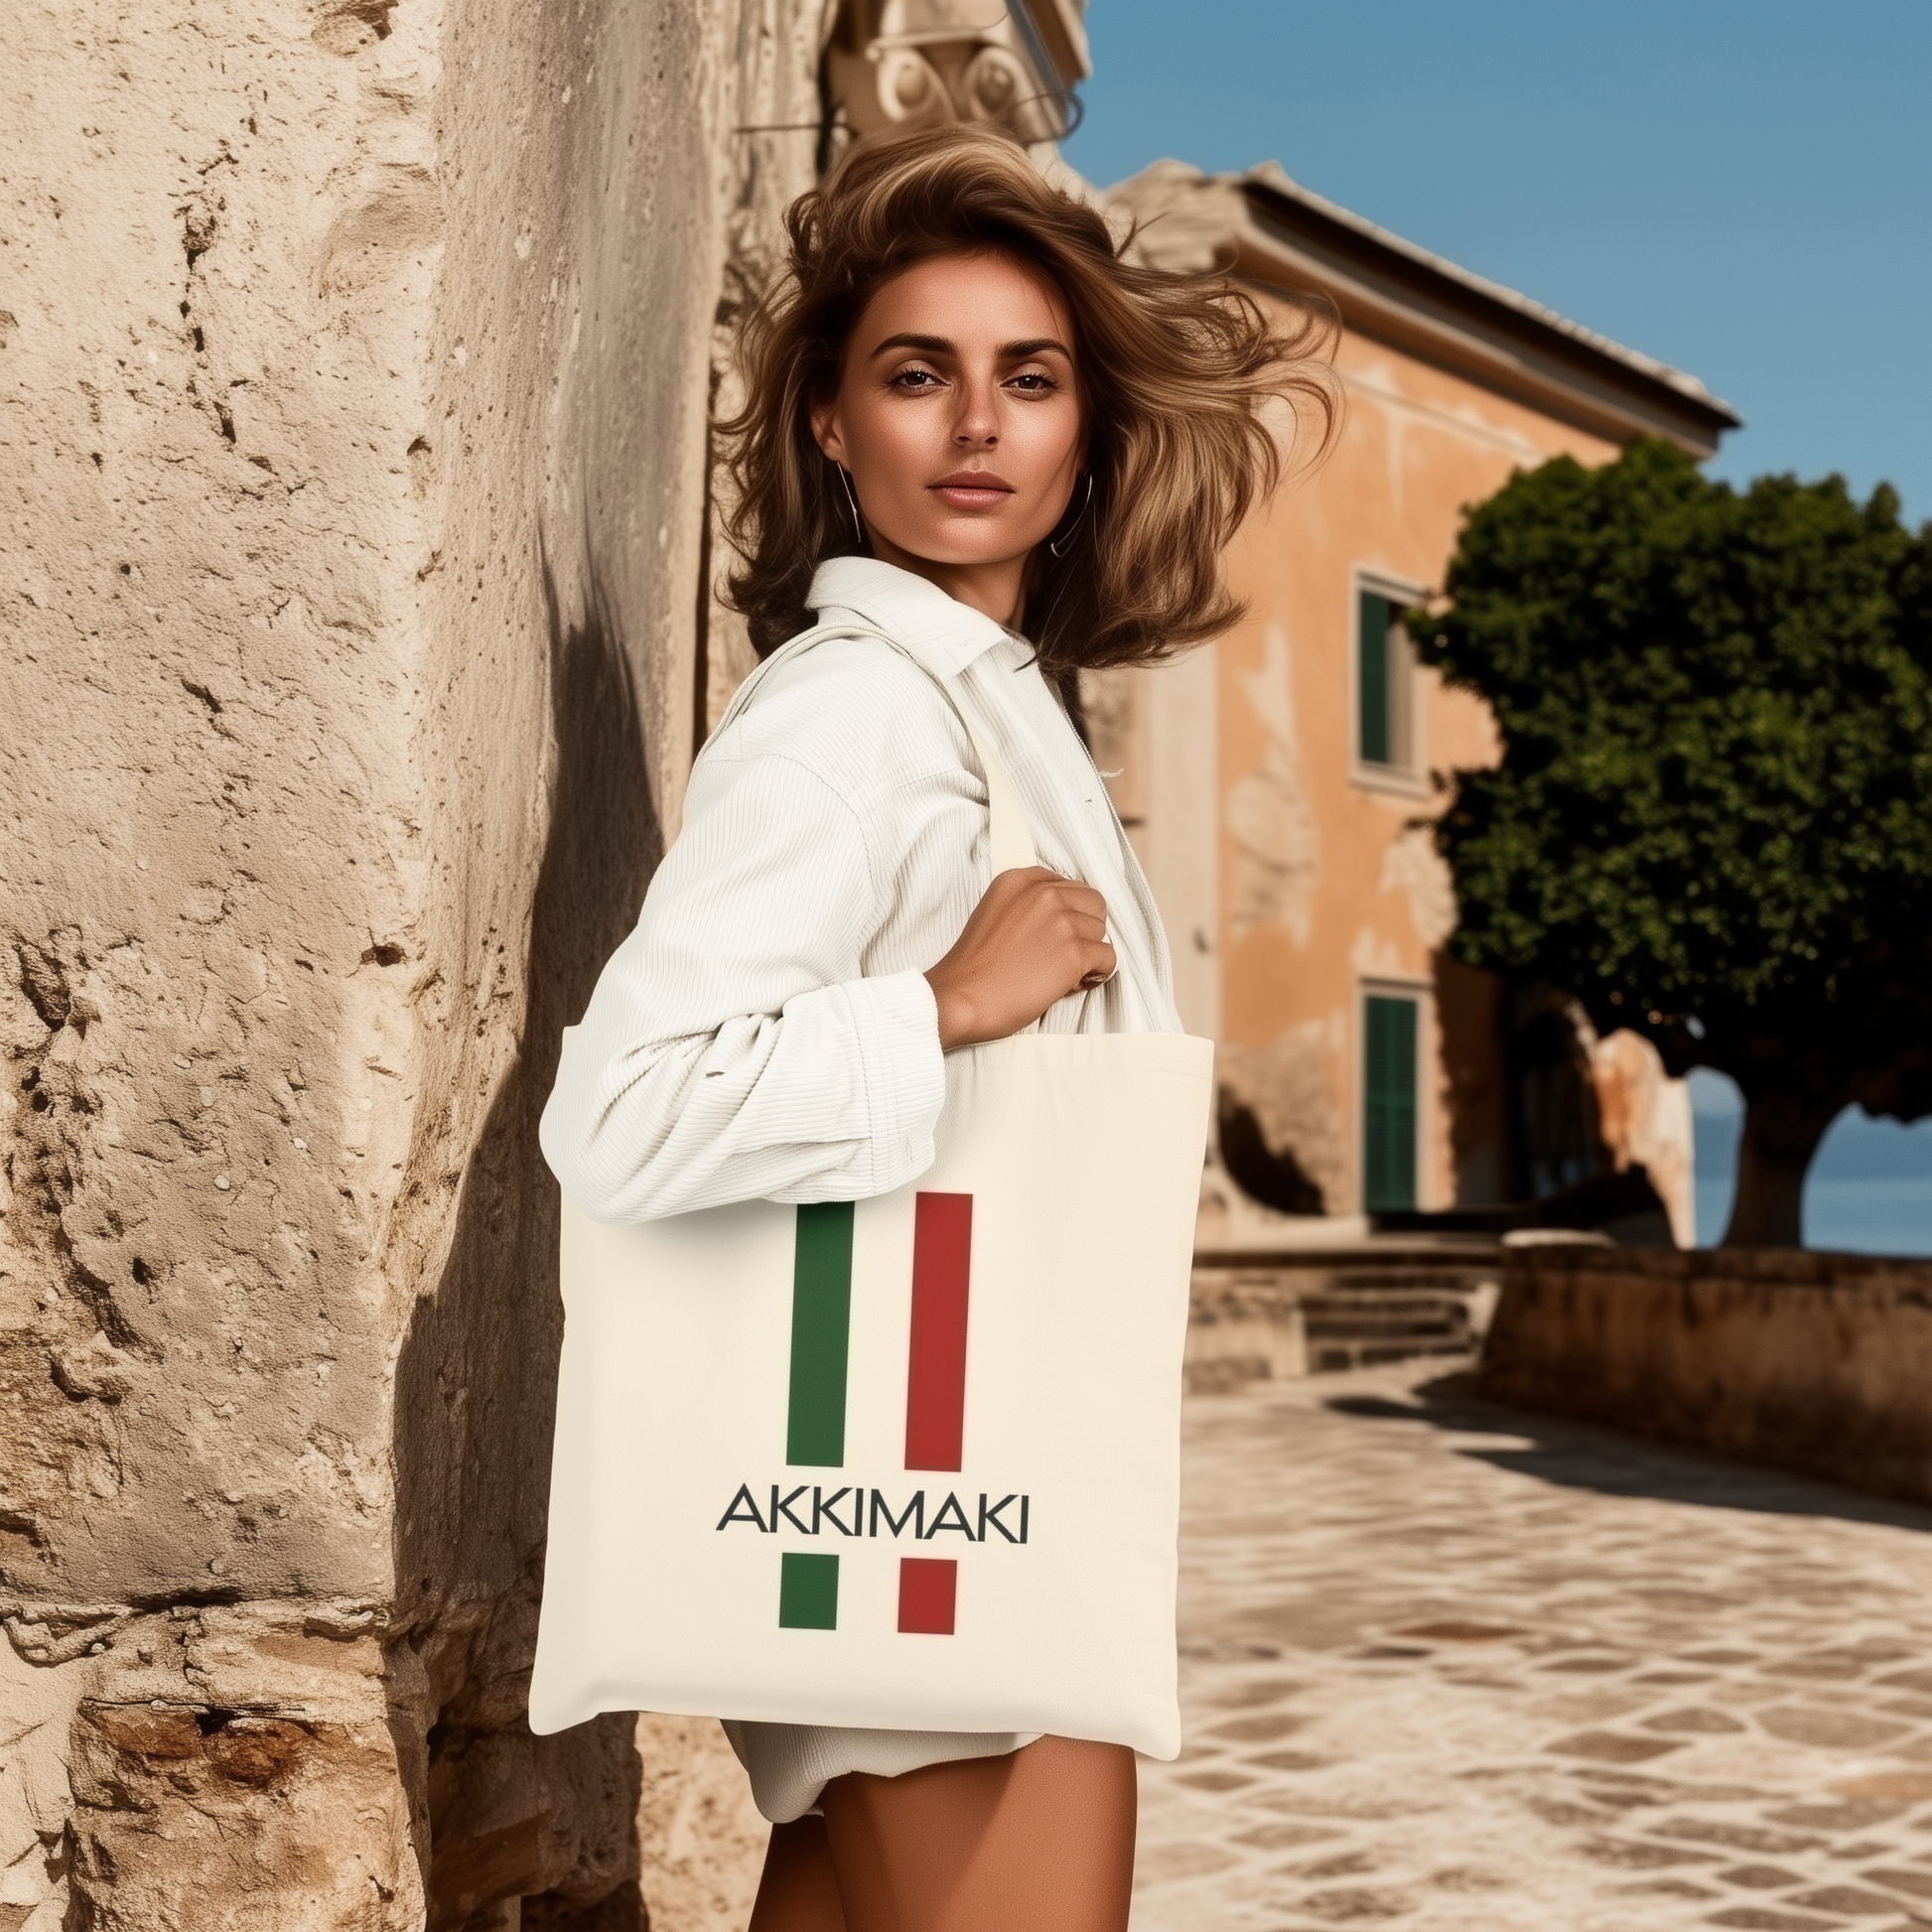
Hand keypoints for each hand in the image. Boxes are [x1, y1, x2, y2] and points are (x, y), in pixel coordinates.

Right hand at [924, 867, 1115, 1049]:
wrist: (960, 998)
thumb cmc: (974, 968)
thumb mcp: (995, 914)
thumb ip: (1028, 906)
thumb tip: (1066, 917)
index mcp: (1021, 880)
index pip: (1070, 886)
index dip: (1068, 914)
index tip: (1054, 935)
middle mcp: (1044, 893)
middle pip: (1094, 904)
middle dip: (1083, 930)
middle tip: (1060, 954)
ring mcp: (1061, 921)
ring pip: (1101, 933)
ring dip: (1087, 955)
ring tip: (1058, 972)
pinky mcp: (1074, 953)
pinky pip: (1108, 960)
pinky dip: (1095, 975)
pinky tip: (1070, 984)